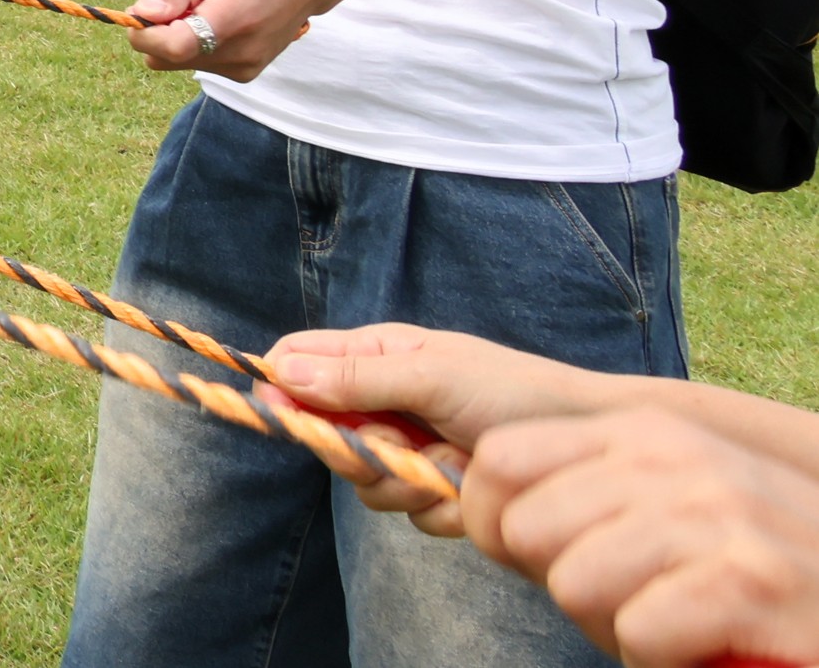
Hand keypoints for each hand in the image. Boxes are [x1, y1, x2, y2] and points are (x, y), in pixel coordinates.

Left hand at [126, 0, 325, 80]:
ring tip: (207, 6)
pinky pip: (200, 63)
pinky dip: (197, 43)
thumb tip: (143, 14)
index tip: (145, 9)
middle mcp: (240, 54)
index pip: (171, 48)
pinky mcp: (247, 73)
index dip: (145, 32)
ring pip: (180, 63)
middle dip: (160, 30)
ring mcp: (246, 68)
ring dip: (179, 36)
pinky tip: (219, 19)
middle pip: (167, 58)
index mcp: (230, 21)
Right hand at [257, 325, 627, 523]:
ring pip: (365, 481)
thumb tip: (279, 371)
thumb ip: (358, 378)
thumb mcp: (433, 376)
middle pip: (324, 432)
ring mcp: (410, 451)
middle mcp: (385, 403)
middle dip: (356, 448)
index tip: (278, 410)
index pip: (299, 363)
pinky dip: (440, 505)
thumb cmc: (517, 392)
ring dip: (404, 481)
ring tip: (452, 464)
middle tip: (395, 445)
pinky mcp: (437, 493)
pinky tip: (473, 486)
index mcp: (378, 357)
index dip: (278, 386)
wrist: (591, 443)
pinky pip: (410, 513)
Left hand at [460, 409, 818, 666]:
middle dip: (561, 586)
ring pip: (575, 585)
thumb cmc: (748, 566)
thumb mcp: (664, 503)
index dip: (497, 525)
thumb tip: (474, 509)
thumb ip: (582, 496)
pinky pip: (638, 634)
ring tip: (672, 625)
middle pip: (528, 531)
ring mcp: (716, 513)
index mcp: (644, 431)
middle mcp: (675, 457)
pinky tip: (703, 649)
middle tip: (629, 603)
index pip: (502, 460)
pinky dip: (659, 659)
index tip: (537, 562)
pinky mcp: (749, 579)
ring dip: (613, 629)